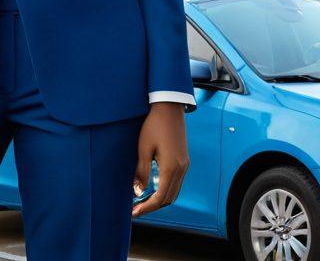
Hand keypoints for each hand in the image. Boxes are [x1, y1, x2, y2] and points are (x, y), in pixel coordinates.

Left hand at [131, 102, 188, 217]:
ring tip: (144, 200)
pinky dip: (166, 189)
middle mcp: (181, 169)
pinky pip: (177, 182)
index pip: (160, 198)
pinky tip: (154, 187)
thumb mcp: (143, 148)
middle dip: (153, 206)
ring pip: (174, 191)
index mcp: (171, 168)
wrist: (168, 106)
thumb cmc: (154, 124)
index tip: (134, 212)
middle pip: (169, 198)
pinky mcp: (184, 159)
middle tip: (137, 209)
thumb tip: (137, 192)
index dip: (146, 208)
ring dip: (160, 199)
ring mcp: (185, 164)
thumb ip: (141, 172)